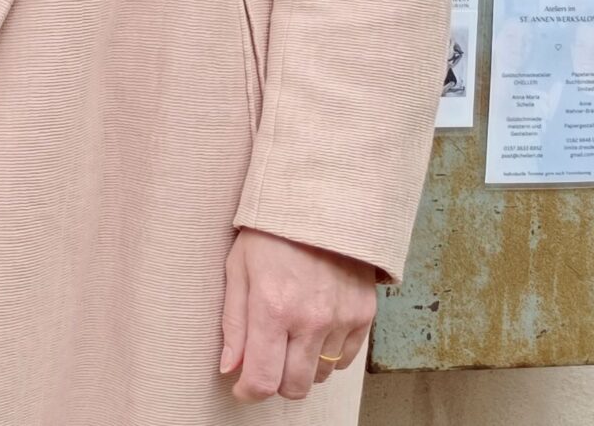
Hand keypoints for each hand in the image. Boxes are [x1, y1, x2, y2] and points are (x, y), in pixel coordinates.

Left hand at [219, 228, 376, 401]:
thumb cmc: (271, 232)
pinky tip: (314, 331)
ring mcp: (341, 319)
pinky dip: (327, 355)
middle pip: (295, 387)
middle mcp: (310, 320)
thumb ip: (234, 324)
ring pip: (320, 375)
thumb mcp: (238, 269)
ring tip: (290, 337)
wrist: (322, 201)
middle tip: (266, 362)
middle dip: (275, 383)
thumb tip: (230, 367)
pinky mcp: (364, 315)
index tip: (242, 387)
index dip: (248, 392)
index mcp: (272, 308)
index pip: (263, 379)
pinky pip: (345, 359)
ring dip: (302, 367)